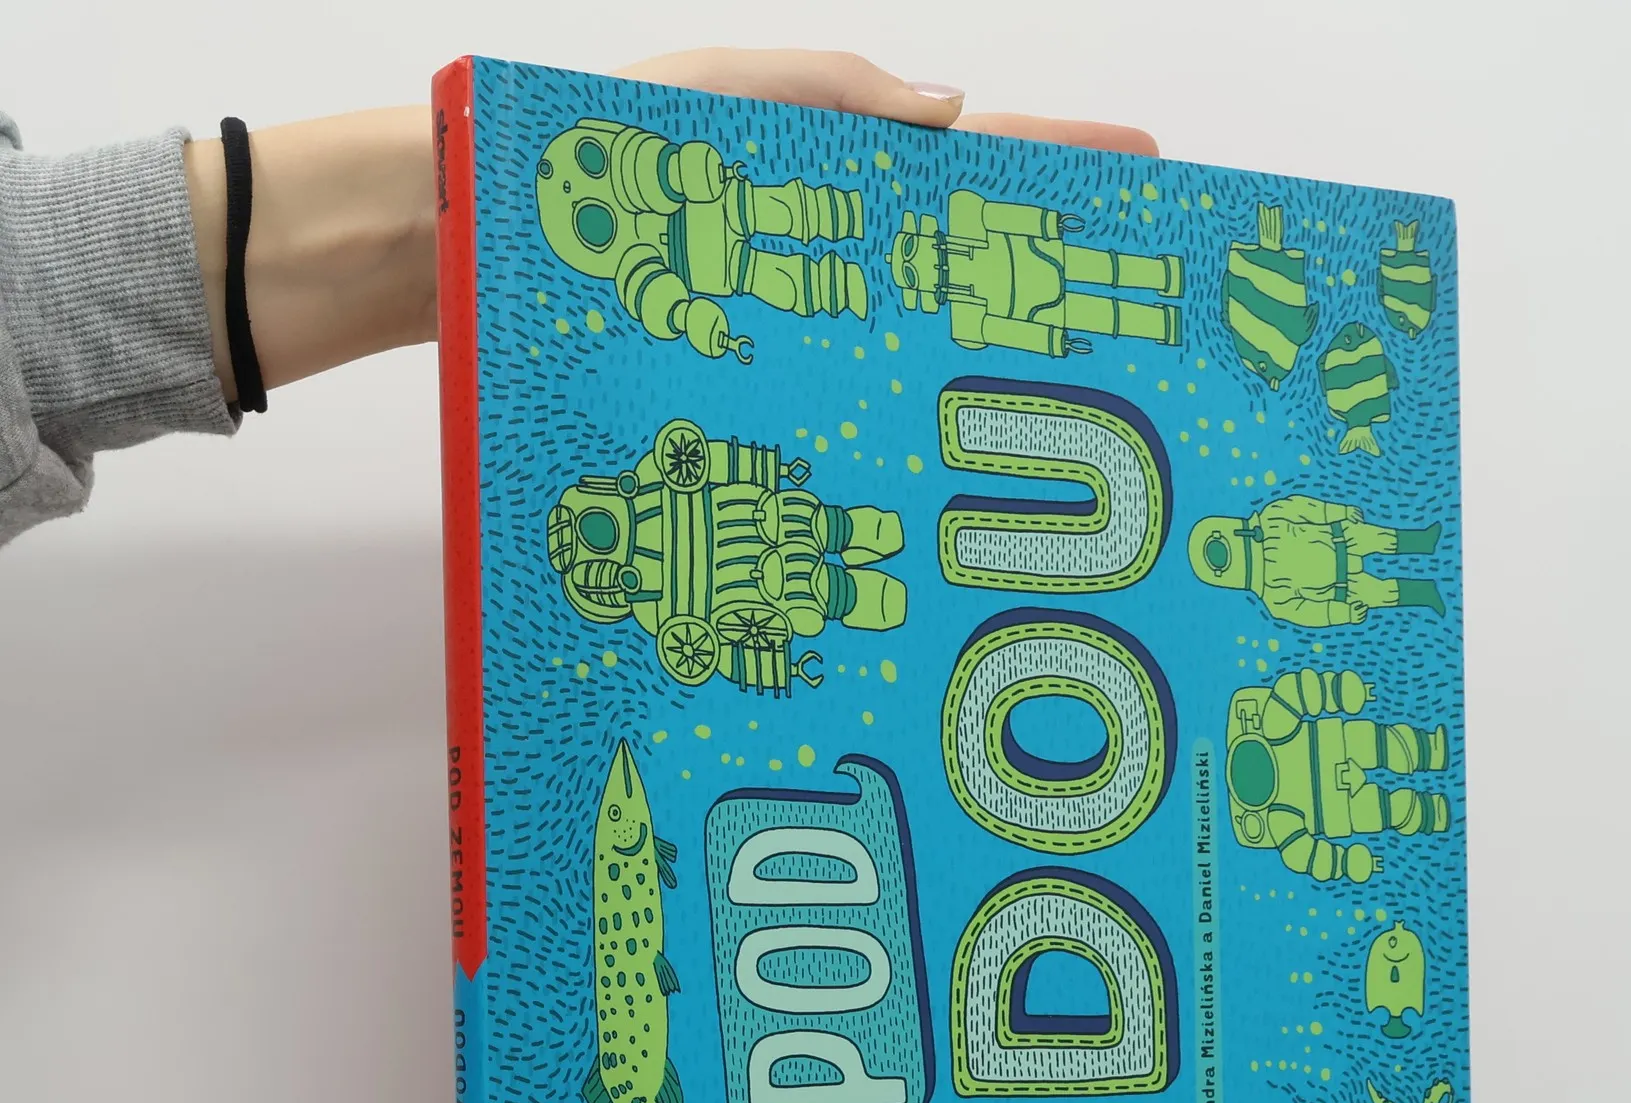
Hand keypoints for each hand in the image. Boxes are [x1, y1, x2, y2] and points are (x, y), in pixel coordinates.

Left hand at [185, 48, 1157, 403]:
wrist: (469, 246)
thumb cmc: (579, 154)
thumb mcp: (712, 97)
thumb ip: (833, 96)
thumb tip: (955, 113)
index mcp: (835, 168)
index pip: (979, 156)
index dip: (1066, 159)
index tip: (1154, 170)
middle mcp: (833, 258)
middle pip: (970, 264)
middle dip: (1057, 285)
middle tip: (1144, 319)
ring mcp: (803, 329)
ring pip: (921, 346)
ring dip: (992, 371)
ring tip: (1078, 406)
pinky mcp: (763, 391)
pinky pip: (853, 406)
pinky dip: (906, 430)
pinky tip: (954, 472)